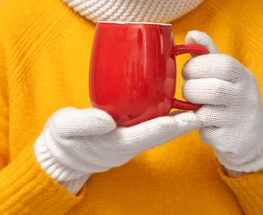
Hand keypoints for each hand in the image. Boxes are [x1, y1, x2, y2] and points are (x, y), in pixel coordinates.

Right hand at [34, 107, 199, 193]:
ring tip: (194, 106)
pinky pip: (149, 129)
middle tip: (203, 110)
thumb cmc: (61, 140)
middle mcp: (126, 145)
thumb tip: (107, 119)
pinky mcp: (124, 137)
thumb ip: (83, 122)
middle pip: (160, 134)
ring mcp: (127, 143)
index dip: (169, 125)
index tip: (188, 117)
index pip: (147, 134)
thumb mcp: (65, 128)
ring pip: (157, 132)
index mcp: (114, 143)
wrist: (58, 156)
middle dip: (182, 123)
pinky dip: (163, 119)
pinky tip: (169, 106)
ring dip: (176, 122)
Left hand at [182, 31, 262, 173]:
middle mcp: (246, 96)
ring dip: (191, 108)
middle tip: (188, 91)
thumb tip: (191, 33)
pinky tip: (199, 122)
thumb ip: (207, 53)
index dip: (197, 66)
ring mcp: (240, 120)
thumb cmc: (229, 96)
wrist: (250, 134)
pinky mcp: (231, 139)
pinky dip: (195, 126)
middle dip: (191, 89)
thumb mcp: (223, 73)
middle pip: (212, 89)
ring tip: (191, 105)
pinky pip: (205, 132)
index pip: (222, 64)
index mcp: (242, 75)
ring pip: (206, 112)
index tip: (187, 72)